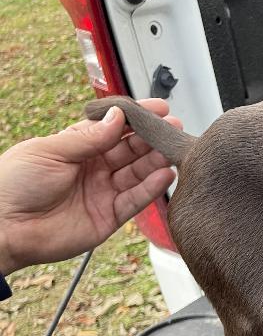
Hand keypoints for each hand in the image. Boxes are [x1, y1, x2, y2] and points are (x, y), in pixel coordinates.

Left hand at [0, 99, 181, 273]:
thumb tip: (118, 117)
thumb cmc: (14, 184)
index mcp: (75, 147)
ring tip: (173, 150)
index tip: (158, 108)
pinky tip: (165, 175)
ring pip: (137, 173)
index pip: (113, 128)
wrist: (4, 228)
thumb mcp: (49, 150)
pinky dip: (152, 188)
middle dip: (152, 138)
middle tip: (172, 128)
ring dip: (156, 161)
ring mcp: (103, 192)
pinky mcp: (109, 216)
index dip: (136, 118)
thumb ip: (88, 137)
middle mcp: (93, 168)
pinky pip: (136, 200)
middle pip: (130, 150)